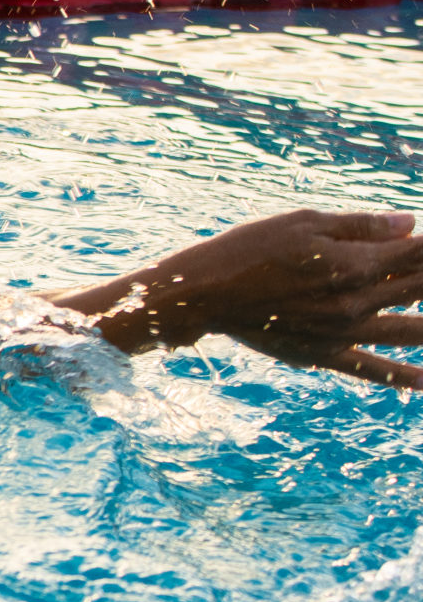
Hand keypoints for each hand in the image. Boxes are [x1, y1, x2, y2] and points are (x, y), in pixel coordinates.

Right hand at [54, 210, 422, 387]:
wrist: (200, 297)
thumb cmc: (246, 248)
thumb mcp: (302, 222)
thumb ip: (361, 225)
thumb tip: (414, 224)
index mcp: (356, 263)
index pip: (422, 251)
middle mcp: (359, 302)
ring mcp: (345, 333)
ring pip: (415, 332)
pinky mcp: (325, 354)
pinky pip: (375, 370)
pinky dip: (408, 379)